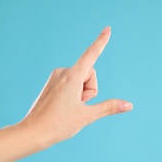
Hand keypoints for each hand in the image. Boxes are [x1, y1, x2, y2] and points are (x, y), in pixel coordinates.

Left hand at [17, 26, 132, 145]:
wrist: (32, 132)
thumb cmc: (58, 125)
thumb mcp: (87, 115)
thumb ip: (109, 107)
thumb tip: (129, 105)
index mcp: (72, 77)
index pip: (91, 54)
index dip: (101, 41)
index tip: (108, 29)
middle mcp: (62, 73)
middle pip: (89, 74)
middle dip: (90, 90)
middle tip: (79, 106)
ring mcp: (56, 78)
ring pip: (80, 80)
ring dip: (81, 93)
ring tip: (69, 108)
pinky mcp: (51, 84)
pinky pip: (70, 84)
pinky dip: (73, 94)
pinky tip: (63, 107)